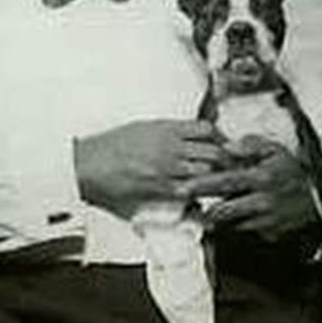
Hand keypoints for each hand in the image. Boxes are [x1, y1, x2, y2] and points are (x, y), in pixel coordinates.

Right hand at [74, 119, 230, 217]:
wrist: (90, 165)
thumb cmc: (112, 146)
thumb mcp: (141, 128)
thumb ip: (167, 131)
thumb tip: (188, 134)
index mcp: (166, 128)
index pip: (206, 129)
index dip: (219, 137)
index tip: (223, 144)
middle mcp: (170, 146)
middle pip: (213, 151)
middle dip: (225, 159)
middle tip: (231, 166)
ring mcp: (167, 168)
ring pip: (206, 172)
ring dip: (216, 177)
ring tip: (222, 182)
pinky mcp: (161, 188)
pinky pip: (190, 190)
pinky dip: (200, 192)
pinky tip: (204, 195)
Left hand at [179, 135, 318, 240]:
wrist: (317, 195)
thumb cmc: (290, 169)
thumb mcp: (274, 149)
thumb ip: (250, 144)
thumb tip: (228, 146)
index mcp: (260, 178)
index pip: (225, 182)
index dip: (202, 185)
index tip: (183, 187)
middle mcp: (261, 201)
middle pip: (222, 208)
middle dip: (200, 208)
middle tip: (184, 205)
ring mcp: (265, 219)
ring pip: (230, 222)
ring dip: (215, 217)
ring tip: (201, 211)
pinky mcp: (268, 232)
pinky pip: (243, 229)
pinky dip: (233, 223)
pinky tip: (226, 216)